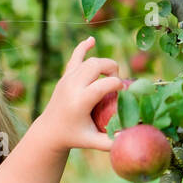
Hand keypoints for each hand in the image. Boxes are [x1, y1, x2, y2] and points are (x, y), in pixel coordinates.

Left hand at [35, 36, 125, 155]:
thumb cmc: (75, 137)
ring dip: (105, 64)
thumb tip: (133, 136)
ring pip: (90, 60)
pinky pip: (75, 56)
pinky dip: (84, 46)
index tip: (123, 93)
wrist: (50, 130)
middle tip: (117, 84)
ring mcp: (67, 79)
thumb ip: (112, 142)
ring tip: (111, 77)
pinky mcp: (65, 75)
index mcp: (80, 102)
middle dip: (113, 69)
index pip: (104, 85)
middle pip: (98, 65)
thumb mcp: (93, 142)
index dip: (118, 85)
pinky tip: (91, 40)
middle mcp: (72, 86)